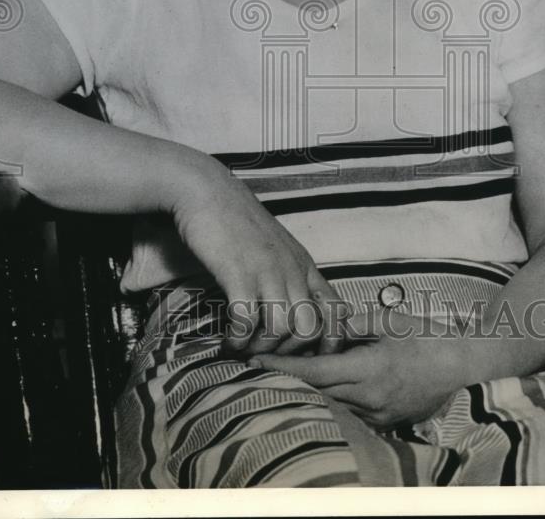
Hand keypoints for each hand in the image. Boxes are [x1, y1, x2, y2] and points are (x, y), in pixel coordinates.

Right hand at [170, 162, 348, 357]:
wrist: (207, 190)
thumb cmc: (237, 220)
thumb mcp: (275, 246)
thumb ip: (288, 273)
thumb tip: (294, 308)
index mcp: (304, 265)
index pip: (337, 310)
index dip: (329, 341)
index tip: (306, 354)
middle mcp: (291, 270)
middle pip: (310, 328)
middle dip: (289, 351)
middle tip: (267, 352)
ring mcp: (266, 271)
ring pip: (281, 328)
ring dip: (261, 347)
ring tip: (245, 346)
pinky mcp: (238, 272)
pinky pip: (247, 320)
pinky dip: (238, 337)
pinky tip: (229, 337)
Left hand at [252, 308, 473, 430]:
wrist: (466, 368)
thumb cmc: (429, 338)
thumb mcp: (390, 320)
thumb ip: (355, 322)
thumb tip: (325, 321)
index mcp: (369, 369)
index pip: (316, 372)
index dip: (283, 367)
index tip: (255, 361)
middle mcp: (370, 398)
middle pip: (317, 392)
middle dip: (287, 381)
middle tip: (256, 368)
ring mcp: (378, 414)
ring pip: (331, 405)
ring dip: (307, 393)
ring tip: (279, 378)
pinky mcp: (386, 422)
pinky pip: (349, 412)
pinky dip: (331, 401)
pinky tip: (318, 389)